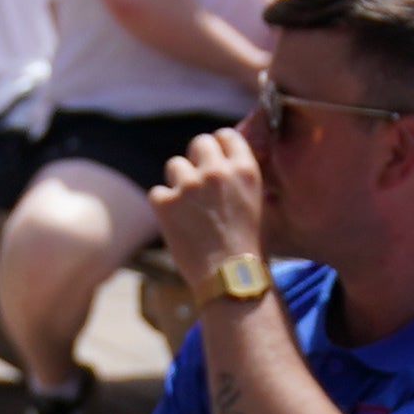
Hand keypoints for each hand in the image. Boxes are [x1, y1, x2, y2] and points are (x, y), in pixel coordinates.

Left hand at [153, 122, 269, 290]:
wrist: (230, 278)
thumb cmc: (248, 245)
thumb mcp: (256, 202)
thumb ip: (238, 177)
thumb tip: (221, 161)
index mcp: (244, 169)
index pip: (226, 135)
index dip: (219, 146)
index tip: (215, 159)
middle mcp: (216, 171)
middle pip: (198, 143)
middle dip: (197, 160)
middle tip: (198, 182)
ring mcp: (189, 185)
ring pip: (175, 165)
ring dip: (178, 183)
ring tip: (189, 209)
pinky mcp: (166, 203)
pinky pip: (157, 193)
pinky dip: (163, 207)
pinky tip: (177, 224)